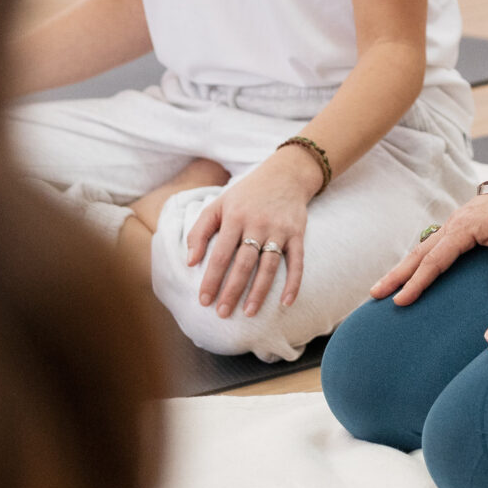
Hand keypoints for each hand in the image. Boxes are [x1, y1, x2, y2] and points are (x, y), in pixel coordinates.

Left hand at [188, 146, 323, 318]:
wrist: (285, 174)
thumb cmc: (246, 194)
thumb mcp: (218, 205)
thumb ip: (199, 231)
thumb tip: (190, 262)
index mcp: (235, 217)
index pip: (221, 254)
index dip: (212, 279)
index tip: (204, 301)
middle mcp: (257, 224)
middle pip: (244, 263)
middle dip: (232, 290)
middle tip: (223, 313)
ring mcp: (279, 229)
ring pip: (269, 265)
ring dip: (259, 291)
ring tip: (248, 312)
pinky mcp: (297, 233)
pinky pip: (297, 261)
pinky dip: (293, 282)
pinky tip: (286, 302)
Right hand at [372, 179, 487, 307]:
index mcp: (462, 229)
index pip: (434, 261)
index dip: (417, 282)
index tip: (400, 301)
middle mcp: (452, 226)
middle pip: (418, 254)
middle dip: (396, 275)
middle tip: (374, 294)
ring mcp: (452, 224)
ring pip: (422, 248)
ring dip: (403, 267)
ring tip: (384, 286)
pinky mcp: (458, 225)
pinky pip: (431, 244)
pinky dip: (417, 258)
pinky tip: (411, 268)